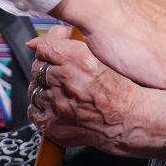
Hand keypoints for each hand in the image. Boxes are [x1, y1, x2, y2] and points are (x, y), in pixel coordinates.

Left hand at [27, 34, 163, 155]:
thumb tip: (44, 41)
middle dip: (46, 69)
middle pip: (38, 68)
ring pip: (34, 90)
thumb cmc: (121, 89)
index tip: (52, 51)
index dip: (48, 48)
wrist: (131, 120)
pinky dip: (42, 109)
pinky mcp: (54, 125)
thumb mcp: (98, 55)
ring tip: (60, 92)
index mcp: (77, 59)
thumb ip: (69, 43)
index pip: (45, 47)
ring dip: (44, 89)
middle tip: (60, 74)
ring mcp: (57, 105)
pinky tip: (55, 106)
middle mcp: (65, 80)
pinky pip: (34, 111)